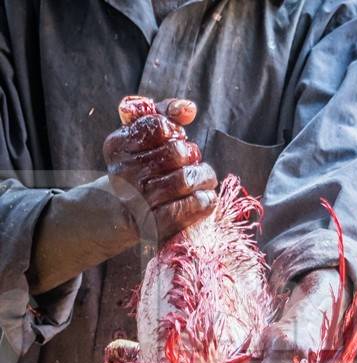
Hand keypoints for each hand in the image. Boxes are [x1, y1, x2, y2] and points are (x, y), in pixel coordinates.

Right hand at [103, 96, 217, 242]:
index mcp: (118, 147)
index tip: (175, 140)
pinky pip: (190, 207)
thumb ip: (164, 114)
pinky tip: (206, 198)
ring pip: (185, 179)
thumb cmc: (140, 169)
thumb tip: (189, 109)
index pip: (158, 126)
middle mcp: (124, 173)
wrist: (119, 213)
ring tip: (205, 180)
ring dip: (204, 177)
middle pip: (176, 152)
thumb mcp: (141, 137)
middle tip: (194, 163)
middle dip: (192, 155)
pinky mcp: (155, 225)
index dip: (175, 132)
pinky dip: (205, 201)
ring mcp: (138, 201)